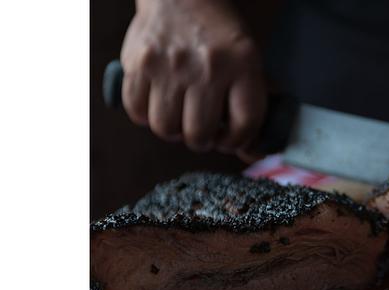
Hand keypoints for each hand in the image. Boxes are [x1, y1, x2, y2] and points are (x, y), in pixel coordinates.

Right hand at [120, 0, 265, 153]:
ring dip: (173, 131)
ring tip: (179, 117)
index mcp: (243, 64)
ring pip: (165, 128)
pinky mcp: (138, 63)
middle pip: (200, 134)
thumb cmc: (219, 36)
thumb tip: (252, 154)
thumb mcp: (248, 60)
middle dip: (202, 140)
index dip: (237, 142)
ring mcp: (170, 65)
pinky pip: (136, 110)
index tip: (230, 139)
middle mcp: (207, 66)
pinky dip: (145, 115)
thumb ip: (252, 104)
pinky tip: (157, 103)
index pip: (244, 124)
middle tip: (202, 131)